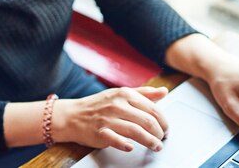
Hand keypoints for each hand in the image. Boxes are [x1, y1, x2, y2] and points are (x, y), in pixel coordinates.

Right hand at [53, 86, 168, 151]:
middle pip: (147, 120)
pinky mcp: (100, 132)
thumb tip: (164, 91)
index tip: (166, 128)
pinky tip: (131, 147)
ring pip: (136, 131)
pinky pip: (115, 139)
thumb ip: (144, 93)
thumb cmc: (99, 105)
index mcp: (125, 94)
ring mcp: (108, 118)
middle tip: (162, 138)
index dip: (163, 120)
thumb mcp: (121, 94)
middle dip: (159, 132)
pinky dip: (125, 144)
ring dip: (150, 141)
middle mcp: (117, 105)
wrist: (72, 115)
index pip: (152, 108)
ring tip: (156, 146)